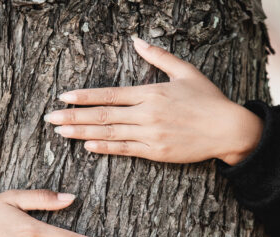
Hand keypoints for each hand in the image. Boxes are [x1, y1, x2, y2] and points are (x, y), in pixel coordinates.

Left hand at [44, 36, 263, 165]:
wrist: (229, 129)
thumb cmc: (208, 99)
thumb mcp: (185, 71)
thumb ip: (158, 56)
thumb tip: (136, 40)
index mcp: (151, 93)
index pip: (109, 94)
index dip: (84, 96)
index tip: (64, 97)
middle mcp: (147, 113)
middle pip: (102, 115)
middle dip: (73, 117)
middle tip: (50, 119)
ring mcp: (151, 134)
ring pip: (109, 133)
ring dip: (82, 133)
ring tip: (61, 133)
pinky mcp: (157, 152)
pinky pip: (126, 150)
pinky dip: (106, 148)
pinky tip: (88, 146)